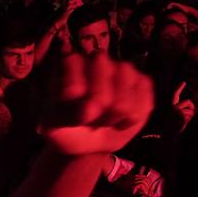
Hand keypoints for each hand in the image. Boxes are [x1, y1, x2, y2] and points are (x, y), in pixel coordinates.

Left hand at [38, 54, 153, 156]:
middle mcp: (98, 59)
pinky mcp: (143, 82)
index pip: (75, 89)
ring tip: (105, 119)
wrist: (90, 137)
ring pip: (124, 103)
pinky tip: (121, 119)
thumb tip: (90, 109)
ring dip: (114, 119)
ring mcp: (123, 68)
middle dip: (96, 118)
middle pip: (103, 98)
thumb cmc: (67, 128)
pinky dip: (131, 120)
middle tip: (90, 119)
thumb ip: (65, 117)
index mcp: (70, 64)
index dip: (76, 112)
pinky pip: (143, 106)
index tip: (72, 118)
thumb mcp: (54, 127)